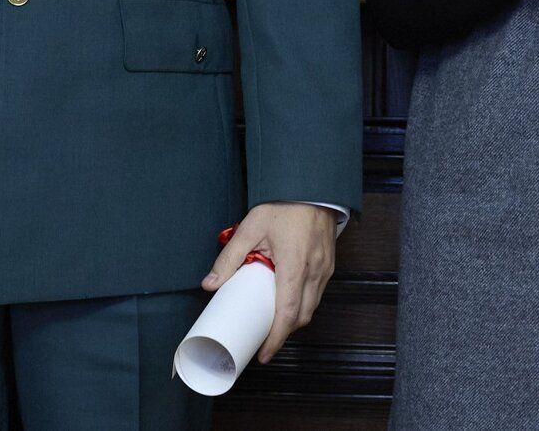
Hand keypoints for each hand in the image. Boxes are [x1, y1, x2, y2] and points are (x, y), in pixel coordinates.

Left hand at [202, 203, 336, 363]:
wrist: (311, 185)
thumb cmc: (283, 204)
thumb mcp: (250, 228)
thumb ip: (230, 257)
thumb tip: (210, 283)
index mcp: (294, 266)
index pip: (287, 313)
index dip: (276, 338)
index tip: (264, 353)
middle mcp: (314, 272)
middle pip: (302, 316)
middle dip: (283, 333)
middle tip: (264, 342)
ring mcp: (325, 269)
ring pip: (312, 306)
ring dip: (294, 319)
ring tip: (273, 323)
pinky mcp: (328, 265)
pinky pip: (317, 293)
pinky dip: (303, 304)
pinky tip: (288, 301)